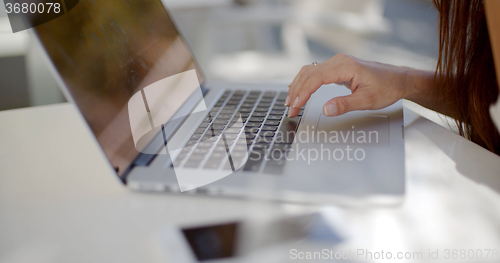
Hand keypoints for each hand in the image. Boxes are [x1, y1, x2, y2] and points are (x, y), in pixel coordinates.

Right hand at [286, 53, 414, 117]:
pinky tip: (298, 89)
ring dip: (298, 86)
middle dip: (296, 91)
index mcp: (346, 66)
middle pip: (308, 73)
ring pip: (310, 71)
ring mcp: (338, 62)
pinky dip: (305, 82)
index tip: (296, 106)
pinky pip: (316, 72)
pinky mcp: (338, 67)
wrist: (399, 80)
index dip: (303, 93)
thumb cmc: (387, 88)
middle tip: (290, 109)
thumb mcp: (367, 101)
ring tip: (290, 102)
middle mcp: (340, 61)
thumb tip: (326, 110)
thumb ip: (345, 105)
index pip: (316, 78)